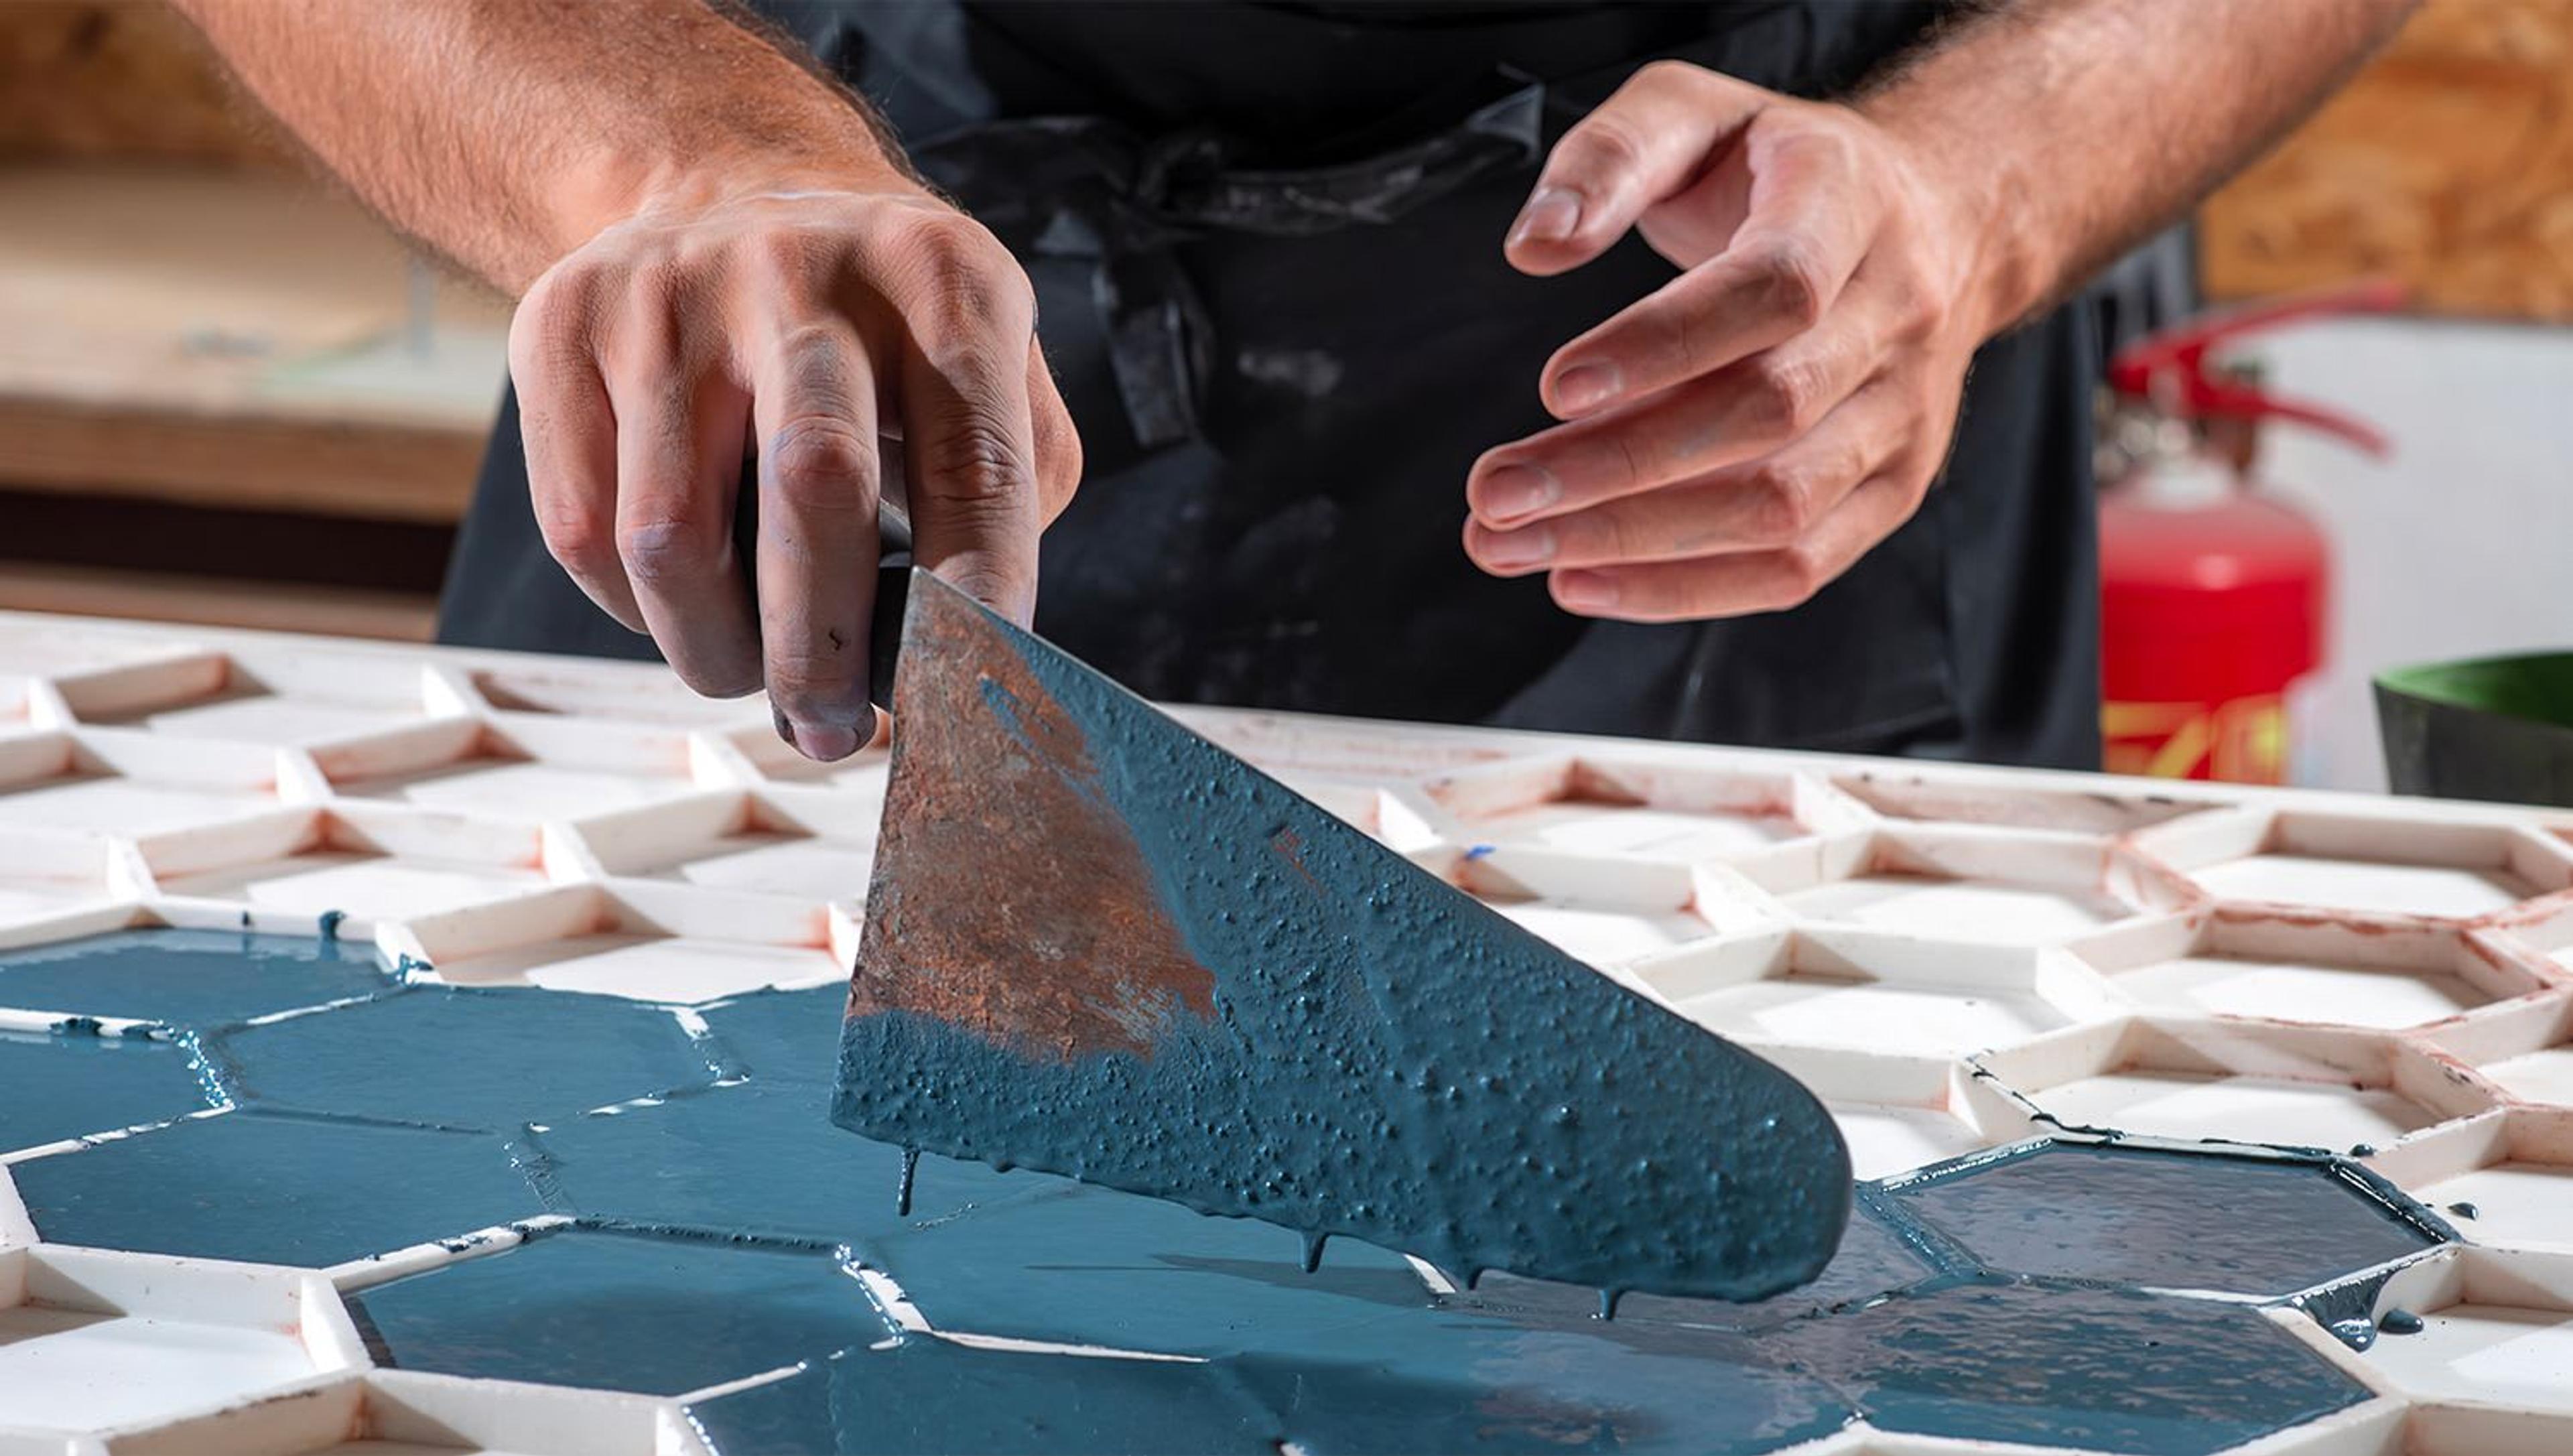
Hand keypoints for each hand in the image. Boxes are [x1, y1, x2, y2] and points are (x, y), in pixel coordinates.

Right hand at [509, 169, 1080, 758]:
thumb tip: (974, 648)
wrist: (727, 185)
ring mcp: (669, 294)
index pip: (976, 463)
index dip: (976, 598)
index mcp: (941, 282)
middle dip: (822, 649)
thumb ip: (1012, 488)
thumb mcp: (989, 361)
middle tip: (831, 731)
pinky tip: (683, 603)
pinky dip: (634, 611)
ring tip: (751, 672)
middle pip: (812, 489)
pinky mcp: (562, 326)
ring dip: (716, 650)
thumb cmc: (882, 328)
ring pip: (672, 538)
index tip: (965, 697)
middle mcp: (802, 273)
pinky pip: (582, 531)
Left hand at [1464, 62, 1999, 621]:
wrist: (1937, 219)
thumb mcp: (1695, 110)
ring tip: (1515, 545)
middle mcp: (1897, 313)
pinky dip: (1684, 590)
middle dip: (1619, 467)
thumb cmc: (1781, 169)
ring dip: (1636, 542)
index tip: (1554, 386)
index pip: (1774, 289)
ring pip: (1781, 508)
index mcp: (1852, 205)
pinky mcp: (1894, 489)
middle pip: (1769, 414)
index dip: (1665, 346)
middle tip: (1495, 493)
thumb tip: (1536, 244)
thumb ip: (1609, 157)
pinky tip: (1582, 582)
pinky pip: (1797, 566)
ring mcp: (1907, 414)